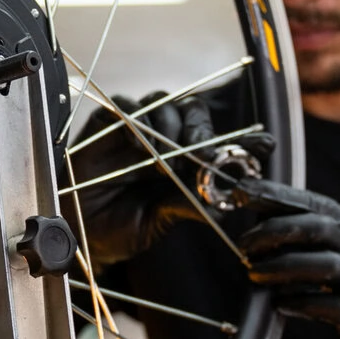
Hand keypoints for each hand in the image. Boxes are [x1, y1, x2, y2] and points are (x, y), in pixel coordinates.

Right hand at [66, 93, 271, 266]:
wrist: (75, 233)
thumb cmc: (116, 228)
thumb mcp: (158, 221)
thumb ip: (187, 205)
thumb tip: (222, 202)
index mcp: (182, 162)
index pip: (218, 141)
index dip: (241, 140)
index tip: (264, 145)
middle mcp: (162, 141)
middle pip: (191, 111)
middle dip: (201, 130)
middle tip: (201, 151)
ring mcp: (134, 131)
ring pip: (161, 104)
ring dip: (168, 126)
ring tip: (166, 154)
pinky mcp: (105, 125)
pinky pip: (123, 107)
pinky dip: (134, 119)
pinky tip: (137, 142)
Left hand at [232, 179, 339, 338]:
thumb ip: (316, 243)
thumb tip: (262, 227)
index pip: (315, 204)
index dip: (278, 196)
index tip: (244, 192)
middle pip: (319, 229)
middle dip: (275, 232)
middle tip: (243, 245)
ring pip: (324, 266)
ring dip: (282, 268)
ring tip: (254, 274)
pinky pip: (331, 306)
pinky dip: (301, 303)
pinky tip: (280, 304)